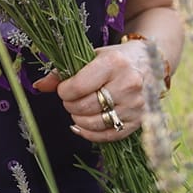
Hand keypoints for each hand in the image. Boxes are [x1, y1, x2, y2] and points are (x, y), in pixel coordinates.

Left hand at [38, 44, 161, 143]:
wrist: (152, 63)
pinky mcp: (139, 120)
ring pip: (94, 123)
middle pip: (84, 107)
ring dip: (79, 120)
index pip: (77, 87)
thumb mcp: (92, 56)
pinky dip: (90, 133)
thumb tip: (40, 86)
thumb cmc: (117, 59)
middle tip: (71, 100)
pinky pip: (108, 136)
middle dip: (70, 105)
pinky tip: (83, 126)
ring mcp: (136, 105)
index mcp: (114, 63)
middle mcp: (128, 84)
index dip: (63, 91)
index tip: (64, 89)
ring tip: (79, 110)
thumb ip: (63, 71)